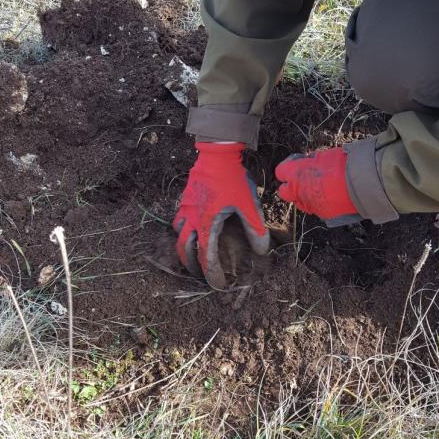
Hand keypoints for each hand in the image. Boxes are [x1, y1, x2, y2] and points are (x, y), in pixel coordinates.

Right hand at [174, 142, 269, 287]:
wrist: (217, 153)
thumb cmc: (232, 179)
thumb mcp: (248, 204)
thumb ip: (255, 229)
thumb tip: (262, 251)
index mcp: (206, 223)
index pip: (206, 255)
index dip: (211, 273)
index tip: (217, 285)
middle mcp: (191, 218)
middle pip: (183, 248)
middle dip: (190, 264)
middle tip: (199, 273)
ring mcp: (185, 207)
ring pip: (177, 233)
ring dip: (183, 246)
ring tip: (191, 253)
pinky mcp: (185, 198)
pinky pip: (178, 219)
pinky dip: (182, 229)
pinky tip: (191, 227)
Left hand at [275, 147, 360, 225]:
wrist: (362, 182)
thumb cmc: (343, 164)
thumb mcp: (323, 156)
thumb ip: (310, 161)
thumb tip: (308, 161)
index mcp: (296, 173)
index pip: (280, 172)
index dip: (287, 169)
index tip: (295, 166)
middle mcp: (299, 191)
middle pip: (284, 192)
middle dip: (291, 187)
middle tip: (303, 180)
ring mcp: (310, 204)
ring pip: (301, 202)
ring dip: (306, 195)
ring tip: (321, 187)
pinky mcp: (322, 214)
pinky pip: (315, 208)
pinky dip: (320, 202)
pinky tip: (332, 196)